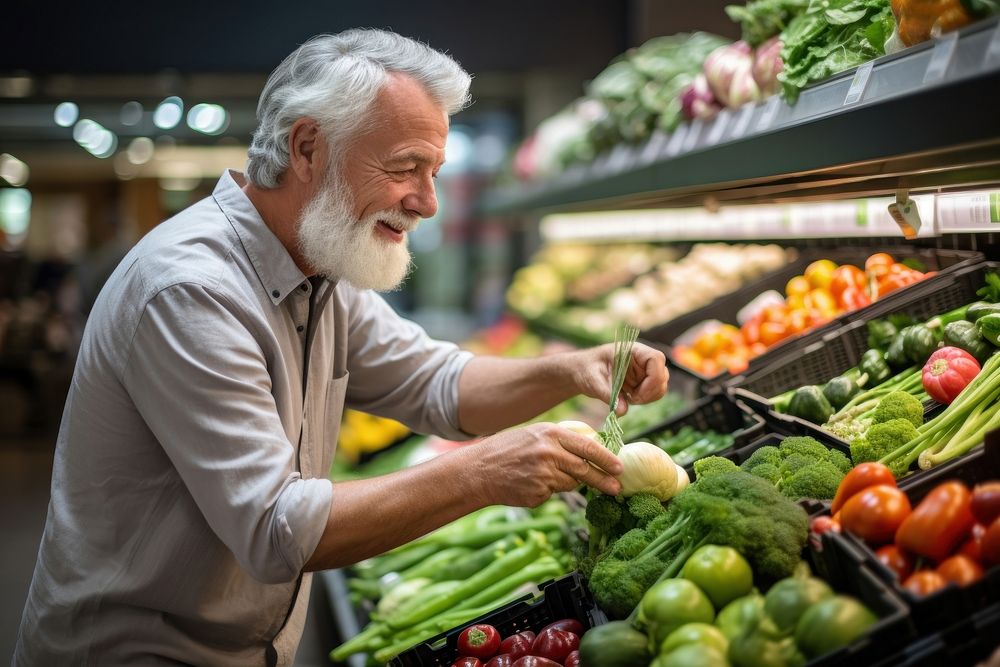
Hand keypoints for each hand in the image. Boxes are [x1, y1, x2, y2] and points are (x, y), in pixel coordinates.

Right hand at [469, 423, 622, 507]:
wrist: (479, 470)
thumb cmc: (508, 449)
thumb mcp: (535, 434)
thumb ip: (561, 440)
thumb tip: (591, 450)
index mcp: (551, 434)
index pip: (587, 446)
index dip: (606, 458)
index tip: (619, 467)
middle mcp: (549, 453)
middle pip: (585, 469)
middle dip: (603, 480)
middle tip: (616, 487)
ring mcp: (543, 475)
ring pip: (570, 484)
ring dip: (569, 483)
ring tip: (549, 476)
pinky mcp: (537, 493)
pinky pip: (553, 494)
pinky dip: (548, 490)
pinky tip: (531, 483)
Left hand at [574, 342, 668, 414]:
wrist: (583, 372)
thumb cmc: (587, 369)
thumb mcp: (593, 380)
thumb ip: (607, 394)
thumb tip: (622, 411)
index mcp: (632, 350)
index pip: (656, 359)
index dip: (653, 378)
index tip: (636, 394)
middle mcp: (643, 359)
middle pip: (662, 375)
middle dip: (649, 392)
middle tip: (630, 399)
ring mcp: (645, 370)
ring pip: (661, 386)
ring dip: (647, 397)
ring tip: (627, 398)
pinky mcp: (644, 381)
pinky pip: (654, 393)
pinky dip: (644, 400)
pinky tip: (628, 398)